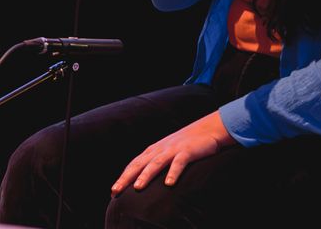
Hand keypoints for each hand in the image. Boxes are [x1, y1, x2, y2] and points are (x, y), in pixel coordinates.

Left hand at [111, 111, 234, 193]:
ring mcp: (173, 149)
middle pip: (140, 164)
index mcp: (154, 150)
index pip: (134, 164)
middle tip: (116, 190)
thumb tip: (144, 179)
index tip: (113, 191)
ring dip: (146, 175)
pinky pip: (179, 163)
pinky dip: (173, 172)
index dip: (123, 177)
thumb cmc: (186, 144)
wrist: (207, 129)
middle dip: (127, 177)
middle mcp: (160, 149)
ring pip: (156, 163)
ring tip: (138, 187)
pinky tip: (169, 184)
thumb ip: (157, 162)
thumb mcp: (168, 151)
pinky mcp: (188, 151)